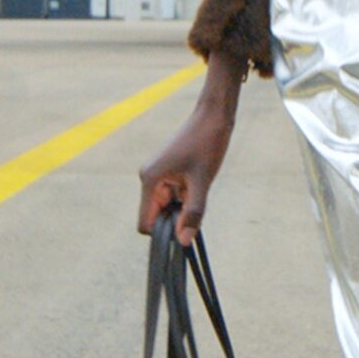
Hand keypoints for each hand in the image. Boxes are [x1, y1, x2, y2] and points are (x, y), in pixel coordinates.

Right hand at [137, 56, 245, 245]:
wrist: (213, 116)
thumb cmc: (207, 144)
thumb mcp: (202, 182)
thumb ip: (193, 213)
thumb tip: (183, 241)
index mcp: (150, 181)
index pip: (145, 223)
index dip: (163, 232)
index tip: (185, 225)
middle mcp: (148, 179)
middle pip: (156, 217)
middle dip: (175, 219)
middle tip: (196, 204)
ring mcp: (157, 176)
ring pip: (166, 208)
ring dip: (182, 207)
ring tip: (199, 188)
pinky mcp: (167, 172)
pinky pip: (172, 197)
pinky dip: (185, 198)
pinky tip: (198, 183)